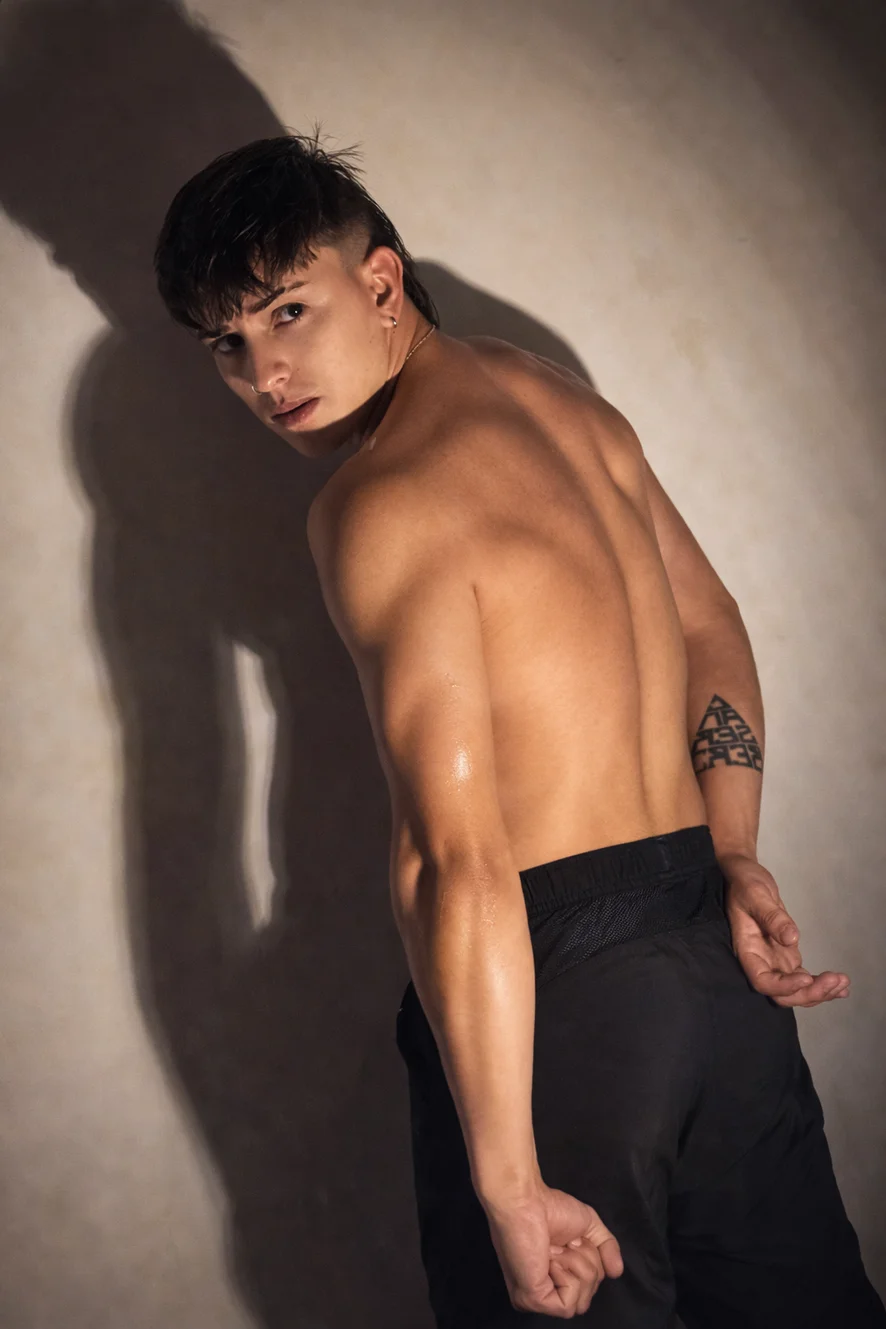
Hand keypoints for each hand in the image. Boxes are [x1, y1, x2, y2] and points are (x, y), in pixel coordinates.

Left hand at [481, 1181, 622, 1317]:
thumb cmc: (551, 1207)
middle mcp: (542, 1293)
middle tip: (564, 1243)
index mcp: (551, 1279)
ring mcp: (535, 1300)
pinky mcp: (533, 1300)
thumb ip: (607, 1249)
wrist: (527, 1200)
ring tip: (554, 1248)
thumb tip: (617, 1272)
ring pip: (581, 1303)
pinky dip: (568, 1276)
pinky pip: (569, 1304)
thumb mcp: (590, 1227)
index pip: (587, 1290)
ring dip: (576, 1266)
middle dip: (586, 1264)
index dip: (590, 1263)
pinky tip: (551, 1259)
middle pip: (587, 1299)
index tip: (572, 1240)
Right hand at [720, 852, 849, 1006]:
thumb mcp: (755, 894)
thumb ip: (771, 917)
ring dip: (819, 992)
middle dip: (809, 993)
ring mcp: (774, 961)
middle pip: (782, 993)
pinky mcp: (786, 956)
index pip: (763, 980)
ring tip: (843, 983)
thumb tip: (792, 939)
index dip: (784, 986)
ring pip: (795, 990)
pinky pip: (803, 978)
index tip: (807, 977)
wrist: (744, 876)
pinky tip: (841, 987)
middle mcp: (760, 961)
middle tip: (835, 981)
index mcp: (747, 950)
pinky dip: (821, 985)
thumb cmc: (744, 883)